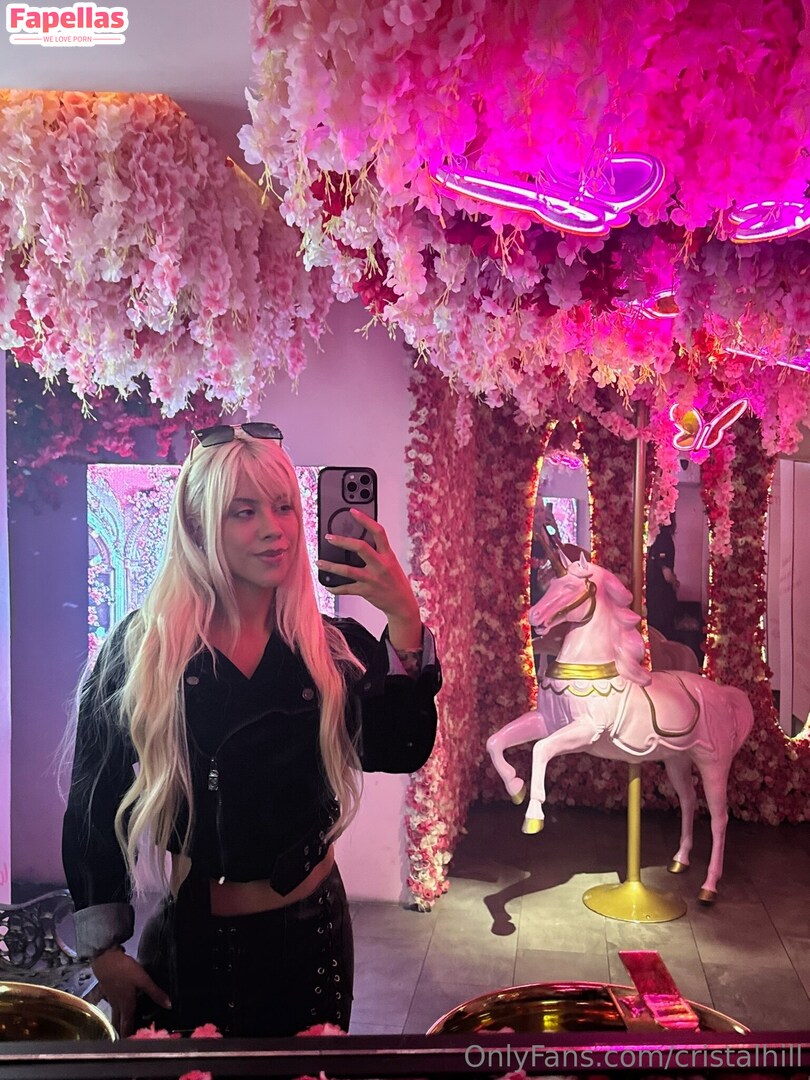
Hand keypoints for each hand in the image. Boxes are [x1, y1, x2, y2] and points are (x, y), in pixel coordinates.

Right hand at [91, 946, 170, 1036]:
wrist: (105, 959)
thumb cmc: (125, 971)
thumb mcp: (143, 980)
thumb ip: (155, 993)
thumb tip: (169, 1006)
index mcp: (126, 1006)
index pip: (127, 1027)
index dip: (130, 1037)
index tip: (134, 1045)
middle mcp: (117, 1006)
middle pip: (118, 1024)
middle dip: (123, 1032)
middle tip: (131, 1037)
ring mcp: (111, 999)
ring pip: (115, 1015)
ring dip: (120, 1021)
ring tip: (128, 1023)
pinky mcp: (108, 991)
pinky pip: (113, 1006)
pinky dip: (118, 1010)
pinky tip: (123, 1005)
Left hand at [316, 510, 421, 650]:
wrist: (402, 604)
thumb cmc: (395, 581)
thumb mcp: (391, 563)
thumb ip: (378, 552)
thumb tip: (357, 542)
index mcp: (388, 555)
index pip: (378, 532)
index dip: (365, 520)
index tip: (353, 511)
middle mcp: (381, 565)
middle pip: (360, 548)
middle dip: (342, 541)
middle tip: (329, 537)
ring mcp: (373, 579)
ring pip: (348, 570)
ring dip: (331, 566)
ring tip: (319, 562)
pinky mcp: (366, 591)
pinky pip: (346, 589)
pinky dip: (335, 588)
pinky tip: (328, 585)